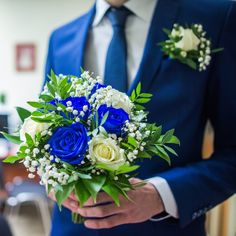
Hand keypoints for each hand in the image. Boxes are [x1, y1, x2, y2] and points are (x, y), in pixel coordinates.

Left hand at [49, 178, 164, 228]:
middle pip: (97, 200)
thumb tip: (98, 174)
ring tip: (77, 211)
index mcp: (120, 185)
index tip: (72, 188)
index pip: (99, 186)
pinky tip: (88, 223)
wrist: (157, 197)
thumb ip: (115, 179)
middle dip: (82, 201)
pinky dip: (98, 224)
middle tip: (69, 200)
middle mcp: (121, 197)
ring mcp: (123, 209)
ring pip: (102, 212)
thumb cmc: (140, 186)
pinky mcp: (126, 218)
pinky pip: (110, 223)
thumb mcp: (128, 179)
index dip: (85, 188)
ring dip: (88, 213)